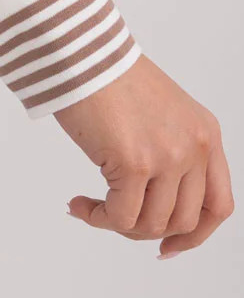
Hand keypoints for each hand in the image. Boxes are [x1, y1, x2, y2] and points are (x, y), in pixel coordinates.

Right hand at [55, 54, 231, 257]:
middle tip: (114, 218)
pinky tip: (79, 204)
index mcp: (206, 134)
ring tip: (92, 208)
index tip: (167, 246)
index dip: (195, 235)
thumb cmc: (107, 74)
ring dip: (117, 225)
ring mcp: (168, 156)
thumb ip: (170, 149)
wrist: (81, 51)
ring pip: (151, 224)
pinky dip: (98, 217)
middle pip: (182, 221)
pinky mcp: (136, 162)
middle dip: (145, 230)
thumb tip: (155, 199)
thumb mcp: (161, 113)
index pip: (218, 205)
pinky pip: (120, 215)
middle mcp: (195, 147)